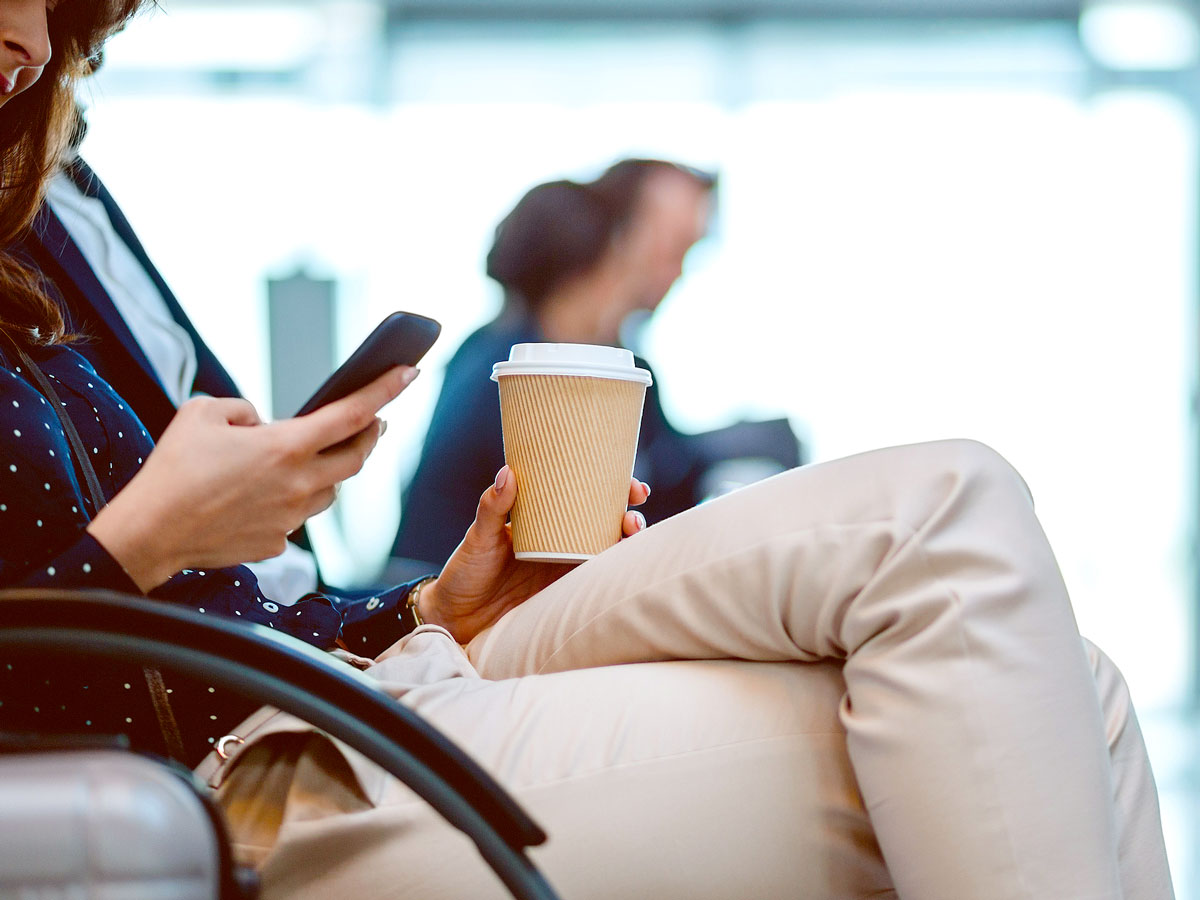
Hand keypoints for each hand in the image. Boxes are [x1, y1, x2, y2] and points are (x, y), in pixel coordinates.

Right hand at [88, 366, 417, 591]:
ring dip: (330, 471)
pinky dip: (292, 500)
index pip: (353, 414)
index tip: (409, 372)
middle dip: (371, 435)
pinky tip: (269, 494)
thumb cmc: (172, 470)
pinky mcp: (277, 543)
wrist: (149, 533)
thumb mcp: (202, 413)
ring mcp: (291, 518)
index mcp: (285, 446)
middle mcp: (298, 484)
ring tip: (318, 456)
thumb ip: (243, 409)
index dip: (385, 390)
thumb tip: (262, 423)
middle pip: (357, 458)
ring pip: (330, 490)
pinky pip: (297, 516)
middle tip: (373, 421)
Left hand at [418, 467, 650, 643]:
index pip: (588, 497)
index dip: (616, 487)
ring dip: (629, 542)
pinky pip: (597, 583)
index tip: (631, 483)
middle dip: (631, 515)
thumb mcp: (479, 536)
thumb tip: (508, 472)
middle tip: (633, 512)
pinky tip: (624, 568)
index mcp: (547, 520)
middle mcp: (565, 541)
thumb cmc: (467, 572)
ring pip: (610, 551)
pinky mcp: (567, 596)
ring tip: (631, 534)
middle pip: (610, 523)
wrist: (457, 618)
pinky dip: (616, 575)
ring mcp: (568, 569)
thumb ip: (493, 506)